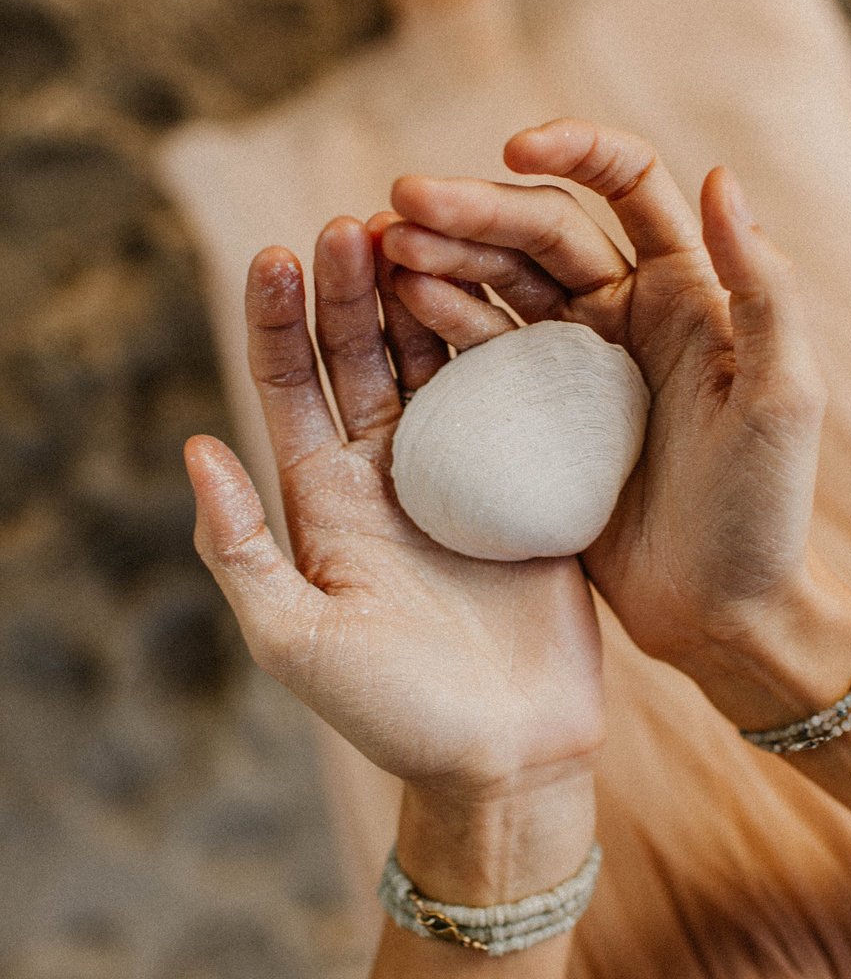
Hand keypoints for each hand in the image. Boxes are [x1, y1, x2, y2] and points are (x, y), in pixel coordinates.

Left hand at [183, 216, 603, 798]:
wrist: (507, 757)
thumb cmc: (392, 711)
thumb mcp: (293, 638)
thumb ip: (239, 547)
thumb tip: (192, 447)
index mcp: (325, 500)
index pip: (292, 389)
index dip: (279, 321)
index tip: (275, 255)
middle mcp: (388, 472)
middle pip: (362, 357)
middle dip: (350, 289)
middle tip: (354, 221)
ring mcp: (463, 472)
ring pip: (439, 361)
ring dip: (425, 298)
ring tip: (422, 232)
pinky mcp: (529, 481)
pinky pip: (515, 396)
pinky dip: (504, 341)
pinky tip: (502, 289)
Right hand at [378, 119, 830, 673]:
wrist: (724, 613)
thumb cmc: (768, 508)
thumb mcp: (786, 397)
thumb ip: (763, 288)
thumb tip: (723, 176)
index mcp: (685, 288)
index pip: (627, 185)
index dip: (574, 151)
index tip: (514, 148)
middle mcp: (624, 311)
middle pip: (541, 229)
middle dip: (474, 206)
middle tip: (401, 204)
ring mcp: (573, 363)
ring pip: (498, 283)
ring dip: (442, 256)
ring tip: (386, 248)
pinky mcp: (533, 417)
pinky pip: (477, 352)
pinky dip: (437, 322)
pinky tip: (400, 308)